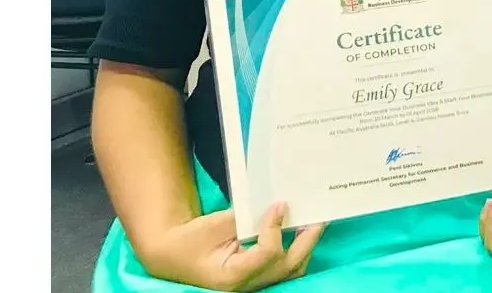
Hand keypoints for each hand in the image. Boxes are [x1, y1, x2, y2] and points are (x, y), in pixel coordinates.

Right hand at [142, 202, 325, 290]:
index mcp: (232, 276)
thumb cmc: (189, 241)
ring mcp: (253, 286)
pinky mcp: (257, 280)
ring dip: (305, 248)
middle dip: (306, 241)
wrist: (173, 257)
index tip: (279, 205)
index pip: (267, 253)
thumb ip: (245, 218)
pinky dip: (295, 252)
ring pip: (290, 272)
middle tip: (318, 217)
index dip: (276, 228)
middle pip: (287, 266)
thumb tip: (275, 207)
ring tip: (313, 224)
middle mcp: (246, 286)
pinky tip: (300, 234)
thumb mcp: (214, 225)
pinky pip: (283, 270)